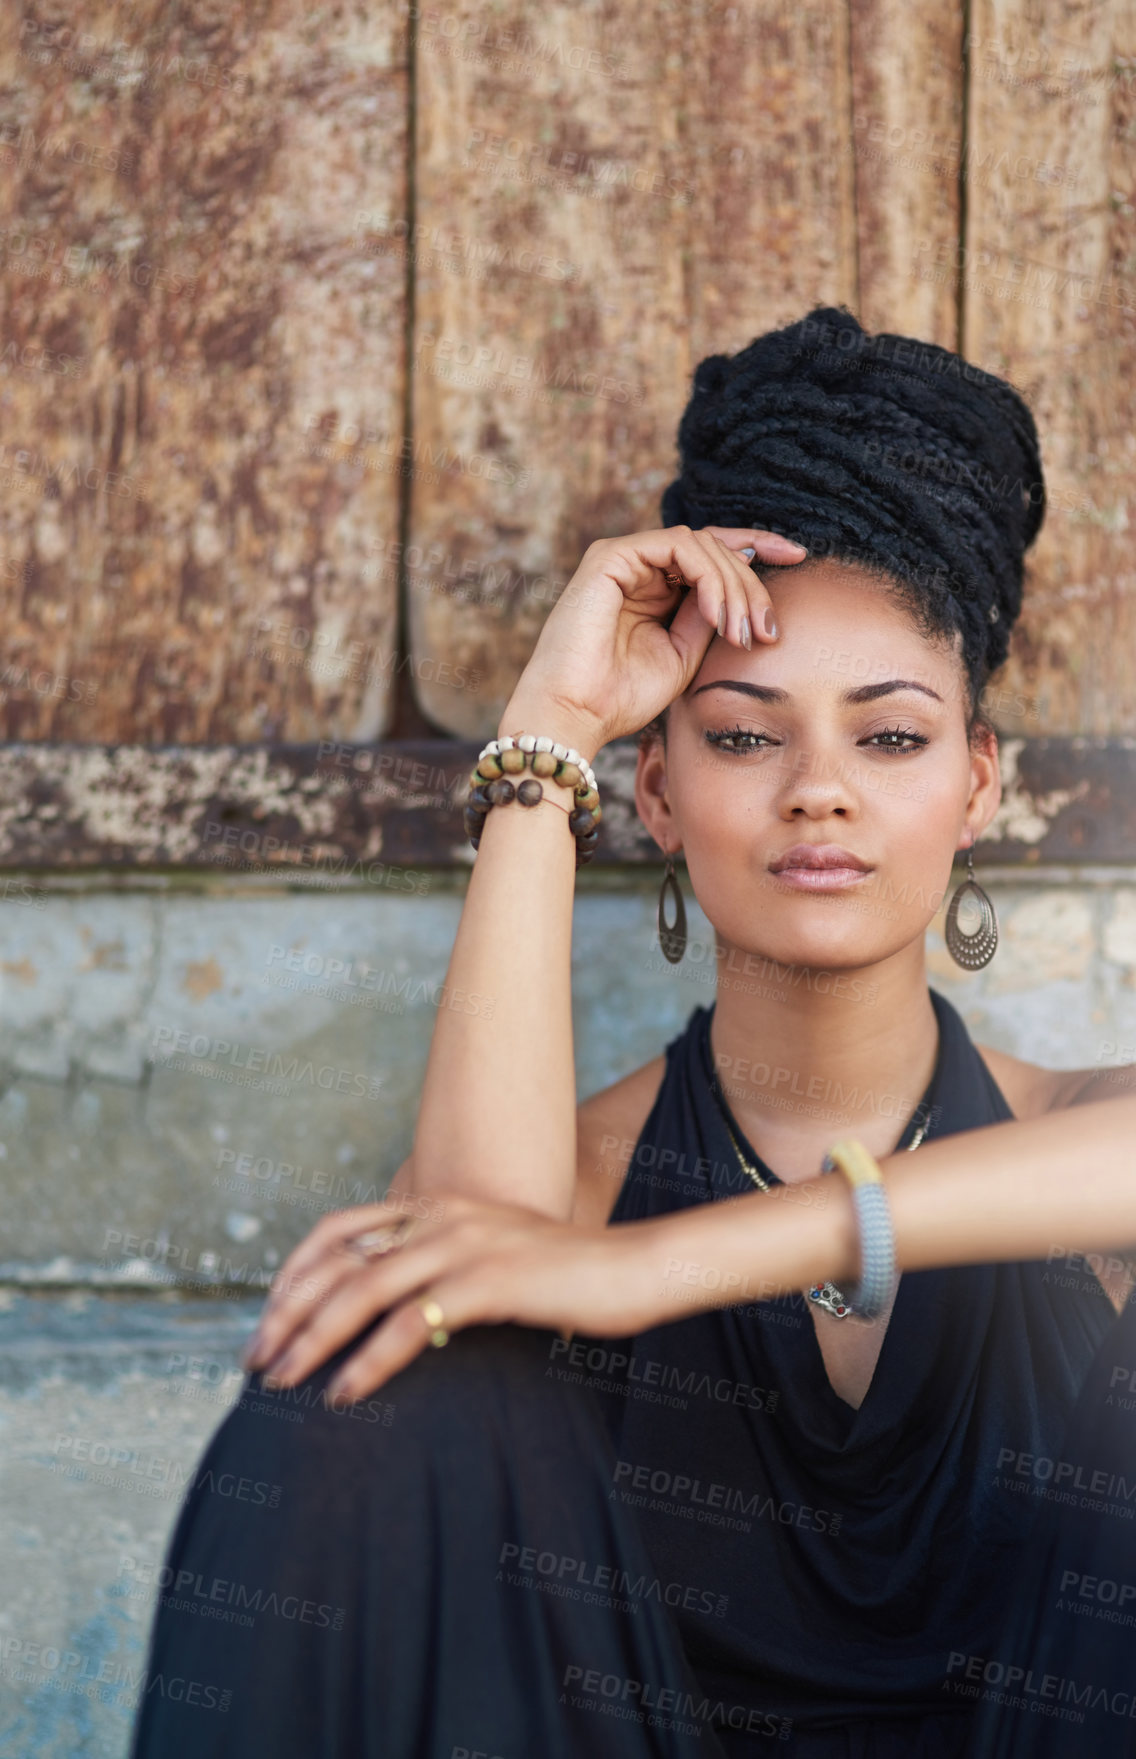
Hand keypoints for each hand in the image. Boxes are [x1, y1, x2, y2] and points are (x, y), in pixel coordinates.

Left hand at [240, 1191, 672, 1401]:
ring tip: (283, 1381)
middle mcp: (442, 1214)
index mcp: (438, 1204)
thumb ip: (447, 1271)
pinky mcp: (490, 1280)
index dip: (292, 1274)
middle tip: (256, 1361)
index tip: (267, 1321)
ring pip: (361, 1289)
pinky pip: (410, 1324)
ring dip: (312, 1338)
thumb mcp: (496, 1260)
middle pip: (337, 1259)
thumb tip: (398, 1315)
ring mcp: (465, 1244)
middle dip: (285, 1312)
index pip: (338, 1229)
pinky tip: (346, 1395)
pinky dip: (368, 1361)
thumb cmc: (571, 1278)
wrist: (638, 1269)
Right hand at [500, 525, 806, 758]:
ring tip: (741, 632)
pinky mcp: (610, 556)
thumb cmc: (622, 697)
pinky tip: (718, 615)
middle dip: (751, 585)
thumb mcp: (685, 655)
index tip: (799, 557)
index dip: (758, 547)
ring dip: (733, 585)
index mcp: (654, 587)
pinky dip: (709, 577)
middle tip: (766, 631)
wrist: (575, 716)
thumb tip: (745, 591)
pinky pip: (678, 545)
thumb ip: (711, 618)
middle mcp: (638, 565)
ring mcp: (623, 557)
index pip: (712, 553)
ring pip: (701, 543)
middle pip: (714, 547)